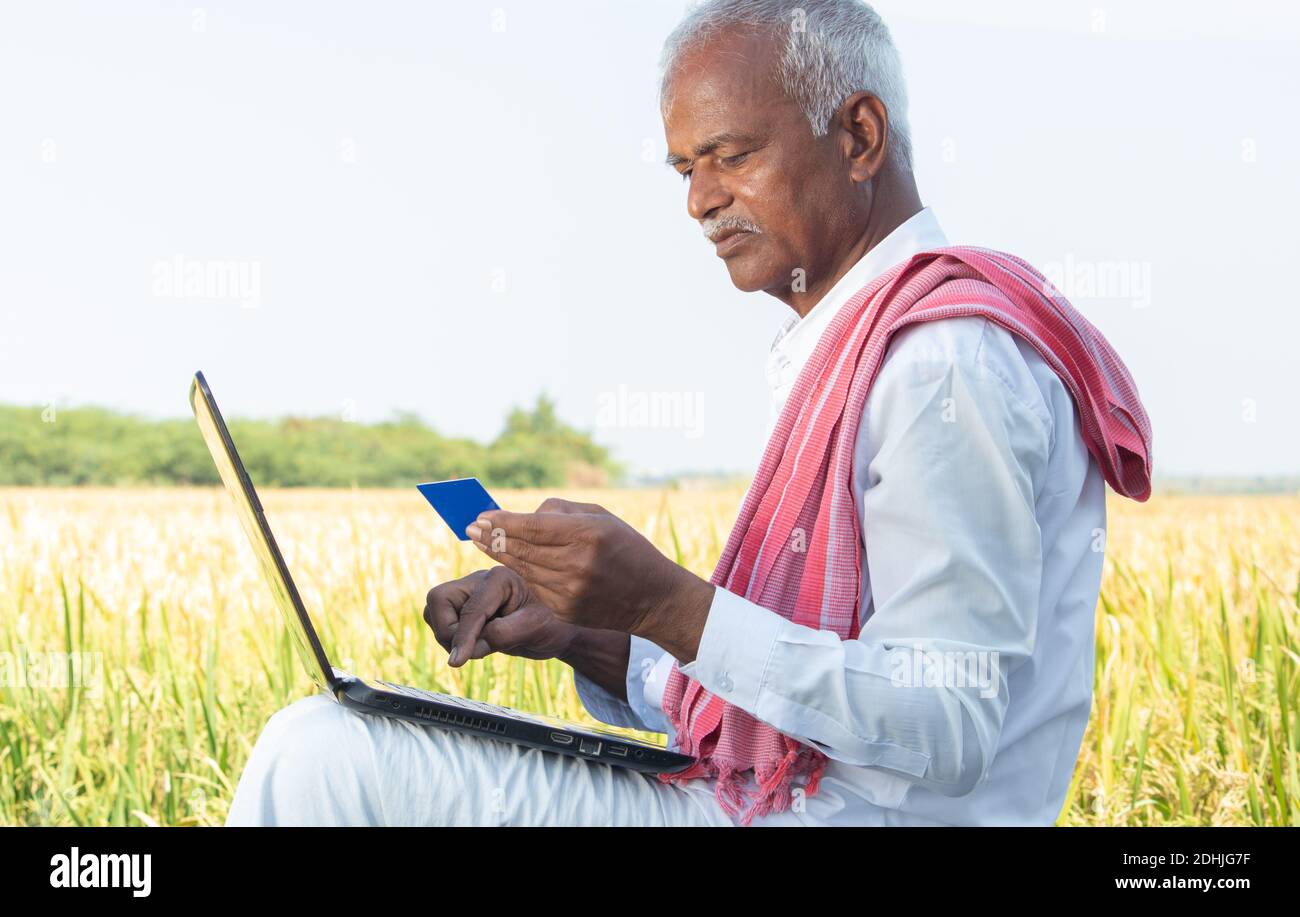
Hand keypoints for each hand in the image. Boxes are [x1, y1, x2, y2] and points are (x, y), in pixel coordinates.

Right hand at [423, 566, 580, 666]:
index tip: (456, 661)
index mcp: (500, 578)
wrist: (547, 632)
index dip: (462, 636)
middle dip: (448, 629)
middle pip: (439, 599)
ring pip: (433, 610)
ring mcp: (467, 592)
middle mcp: (479, 580)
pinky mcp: (460, 606)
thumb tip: (469, 647)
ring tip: (480, 645)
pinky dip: (448, 636)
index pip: (471, 608)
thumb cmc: (546, 627)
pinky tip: (473, 642)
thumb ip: (503, 635)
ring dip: (448, 634)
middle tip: (474, 649)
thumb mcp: (533, 629)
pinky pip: (437, 620)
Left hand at [463, 498, 714, 661]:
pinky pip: (534, 587)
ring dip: (500, 555)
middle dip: (492, 536)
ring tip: (483, 540)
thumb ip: (561, 512)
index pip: (533, 527)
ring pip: (523, 569)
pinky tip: (511, 561)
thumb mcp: (602, 518)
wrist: (653, 597)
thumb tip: (523, 516)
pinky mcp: (565, 612)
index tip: (482, 515)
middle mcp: (577, 565)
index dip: (503, 522)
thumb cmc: (627, 548)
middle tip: (471, 527)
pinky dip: (521, 573)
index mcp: (588, 535)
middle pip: (522, 549)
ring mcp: (570, 592)